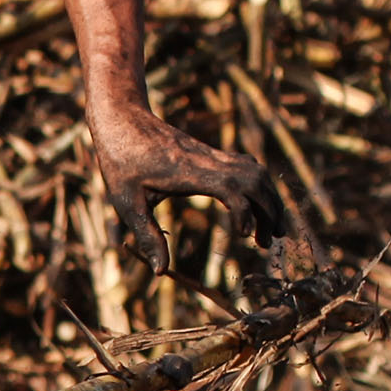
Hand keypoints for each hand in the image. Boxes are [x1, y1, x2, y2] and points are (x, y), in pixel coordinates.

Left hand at [86, 97, 302, 276]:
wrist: (122, 119)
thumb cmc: (120, 161)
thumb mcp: (127, 202)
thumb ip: (147, 235)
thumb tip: (161, 271)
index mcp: (188, 172)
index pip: (232, 189)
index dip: (244, 212)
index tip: (244, 236)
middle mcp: (207, 161)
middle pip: (255, 181)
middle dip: (268, 212)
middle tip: (265, 244)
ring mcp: (212, 154)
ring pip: (257, 172)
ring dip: (269, 200)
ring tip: (269, 232)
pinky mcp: (211, 153)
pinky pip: (247, 167)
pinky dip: (259, 187)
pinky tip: (255, 206)